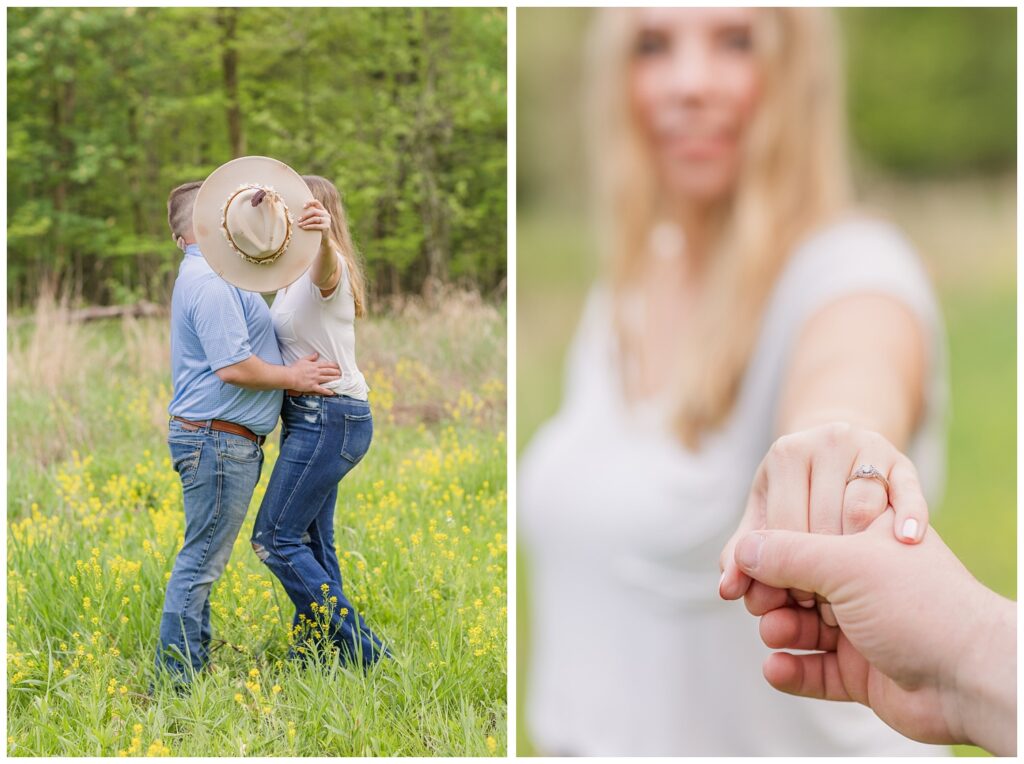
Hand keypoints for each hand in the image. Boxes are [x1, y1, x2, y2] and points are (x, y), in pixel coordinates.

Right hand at [287, 352, 339, 394]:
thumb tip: (316, 354)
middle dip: (336, 372)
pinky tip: (332, 392)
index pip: (326, 365)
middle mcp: (316, 372)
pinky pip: (321, 389)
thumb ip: (311, 357)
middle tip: (341, 373)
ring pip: (327, 379)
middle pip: (329, 372)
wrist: (289, 376)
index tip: (338, 366)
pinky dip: (327, 391)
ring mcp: (315, 380)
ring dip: (334, 379)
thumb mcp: (303, 360)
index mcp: (314, 365)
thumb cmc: (294, 368)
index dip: (333, 365)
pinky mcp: (312, 386)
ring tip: (340, 380)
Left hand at [298, 199, 331, 243]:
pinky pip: (315, 225)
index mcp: (323, 210)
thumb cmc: (316, 229)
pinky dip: (308, 226)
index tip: (303, 207)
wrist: (324, 240)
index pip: (317, 202)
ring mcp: (327, 220)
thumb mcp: (314, 220)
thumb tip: (297, 211)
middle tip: (298, 220)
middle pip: (314, 211)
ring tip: (299, 225)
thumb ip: (310, 215)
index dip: (309, 203)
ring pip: (314, 218)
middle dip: (305, 215)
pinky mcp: (326, 227)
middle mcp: (326, 214)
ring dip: (305, 222)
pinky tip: (303, 228)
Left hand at [719, 422, 928, 624]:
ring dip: (859, 552)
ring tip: (854, 586)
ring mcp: (868, 447)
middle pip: (821, 522)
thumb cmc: (802, 510)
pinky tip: (906, 540)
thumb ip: (747, 559)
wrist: (847, 463)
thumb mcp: (772, 526)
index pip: (782, 526)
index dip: (786, 572)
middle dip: (821, 571)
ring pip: (861, 508)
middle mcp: (826, 440)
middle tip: (824, 606)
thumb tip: (727, 589)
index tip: (794, 602)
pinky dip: (909, 515)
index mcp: (785, 454)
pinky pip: (907, 492)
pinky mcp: (904, 462)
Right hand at [729, 512, 1015, 755]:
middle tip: (757, 600)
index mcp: (866, 540)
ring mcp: (861, 628)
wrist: (972, 678)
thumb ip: (787, 553)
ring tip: (774, 633)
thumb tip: (742, 551)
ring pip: (800, 625)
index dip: (770, 547)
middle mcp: (863, 582)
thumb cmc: (920, 604)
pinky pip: (812, 669)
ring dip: (780, 628)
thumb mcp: (846, 563)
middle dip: (770, 591)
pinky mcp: (858, 672)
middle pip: (795, 581)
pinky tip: (776, 667)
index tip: (742, 562)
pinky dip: (791, 668)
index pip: (804, 531)